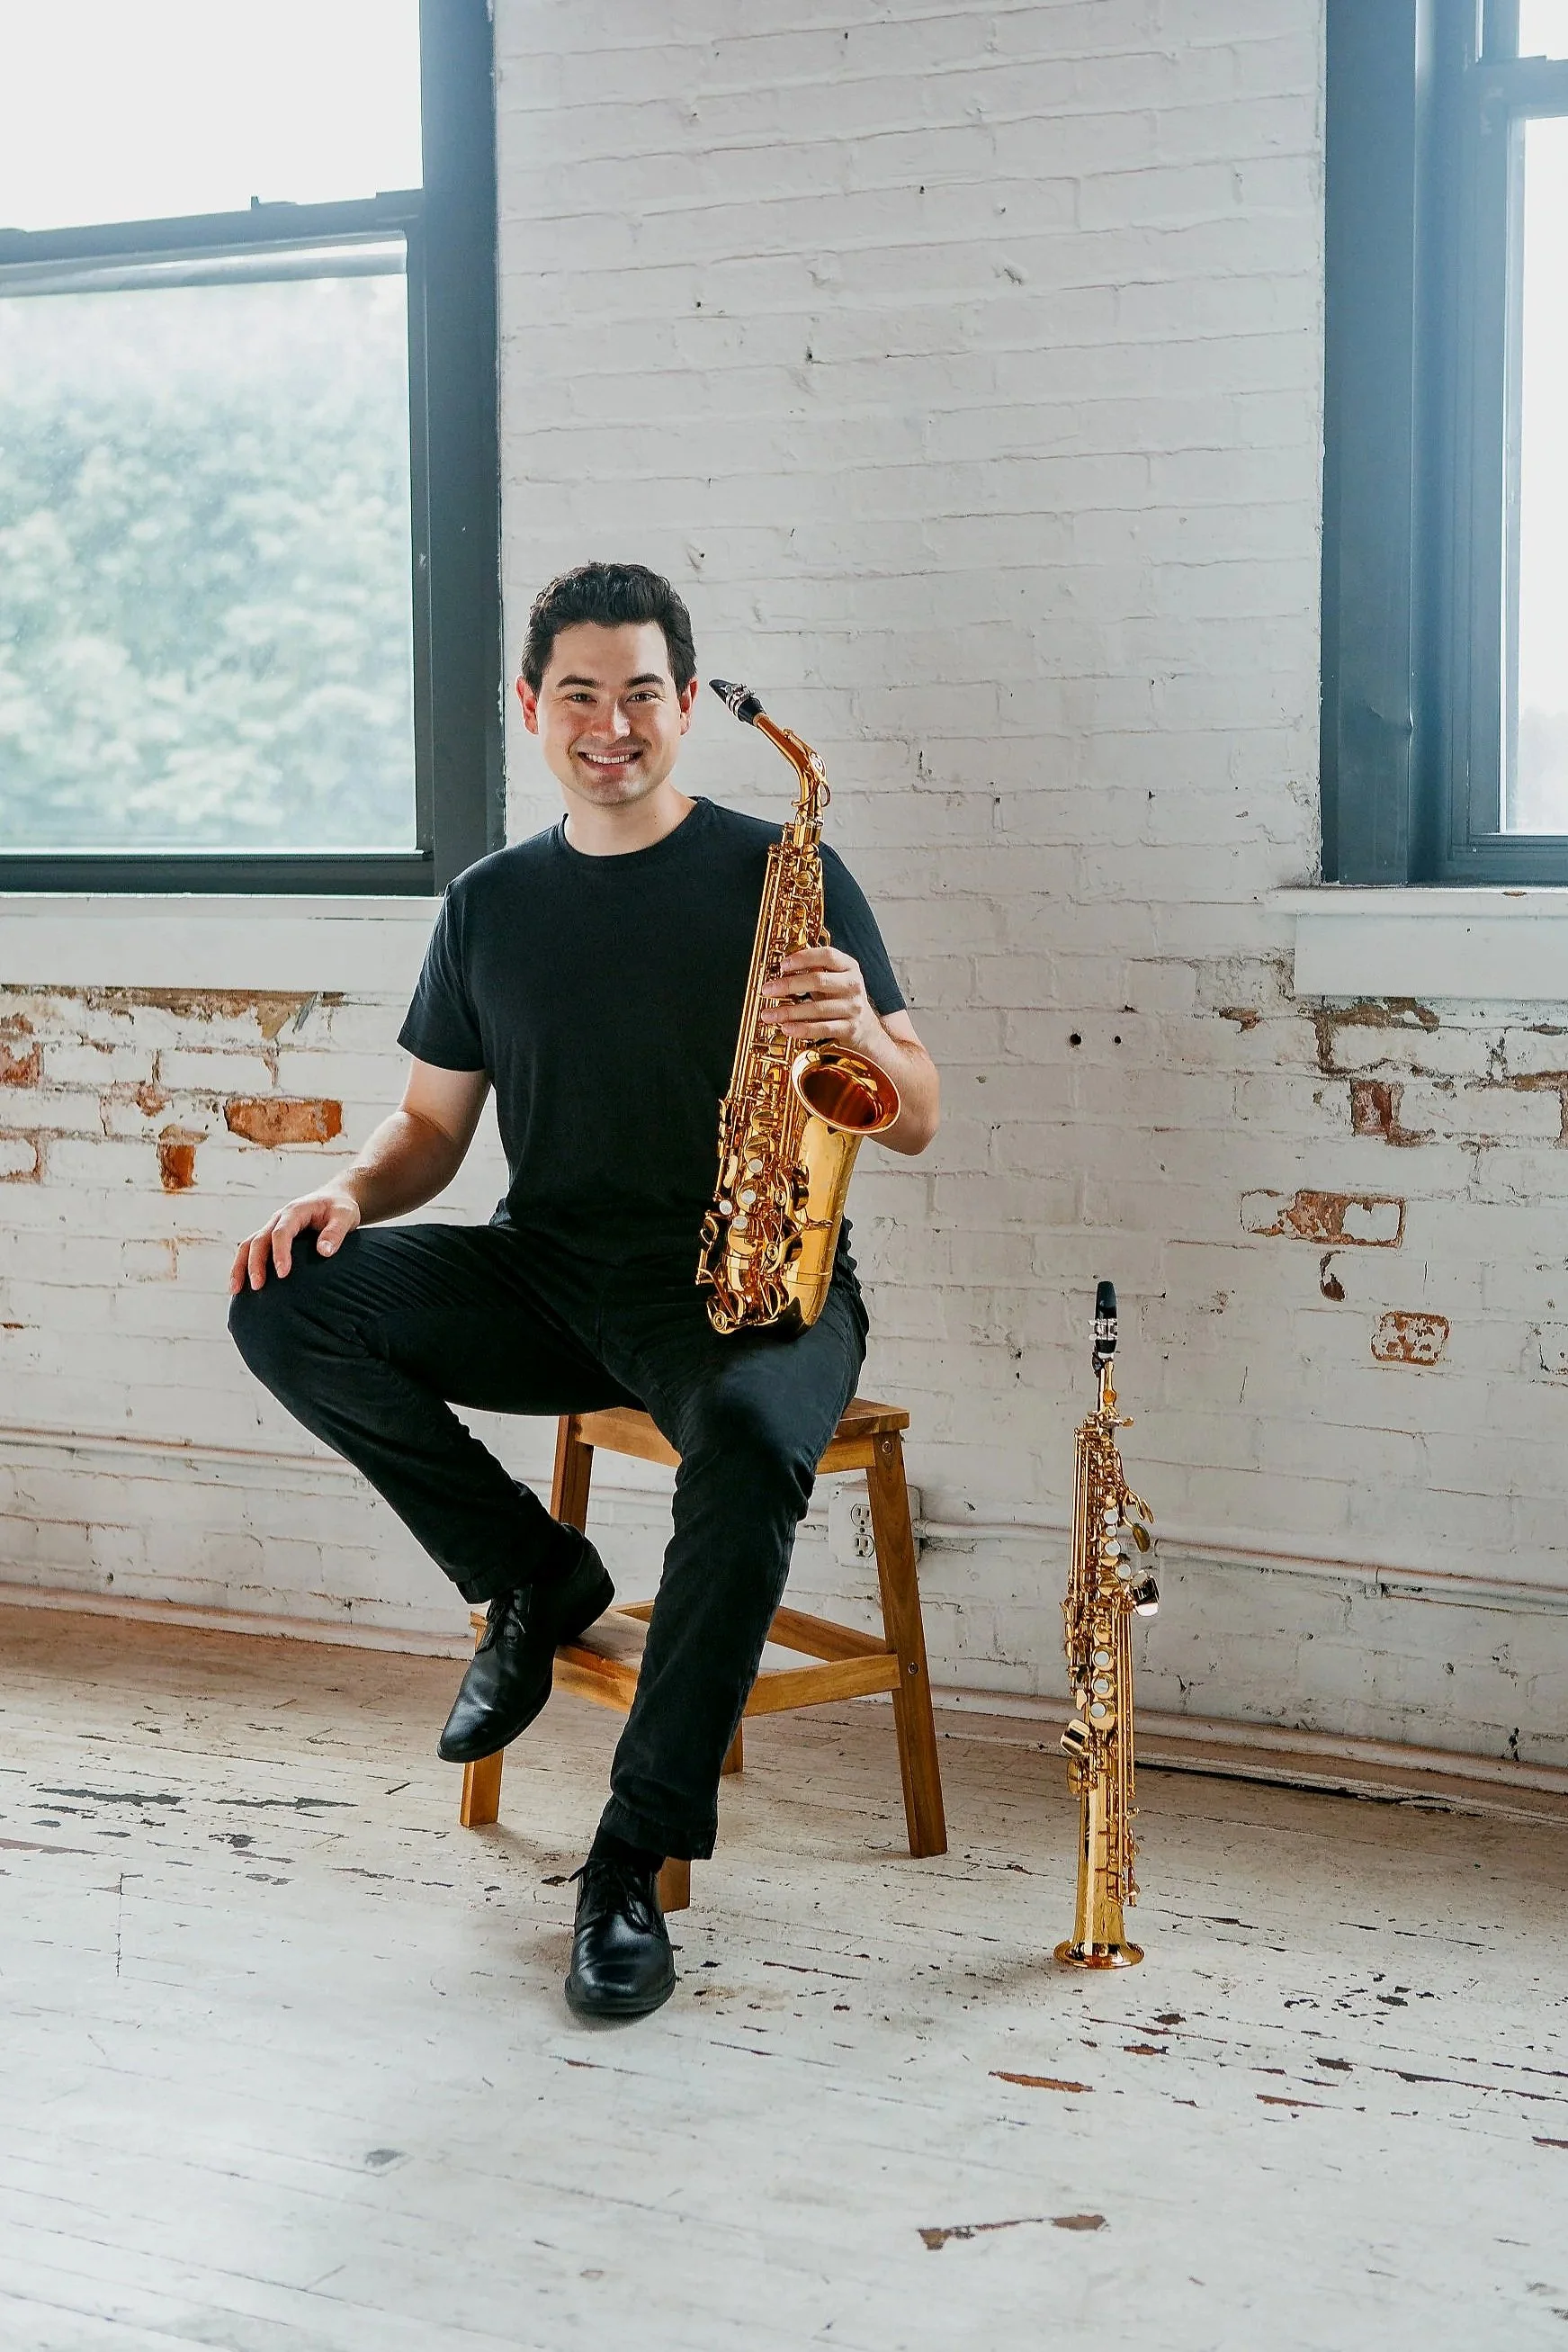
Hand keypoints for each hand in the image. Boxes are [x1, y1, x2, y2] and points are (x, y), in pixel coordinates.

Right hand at [229, 1185, 361, 1294]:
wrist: (335, 1198)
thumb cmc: (341, 1208)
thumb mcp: (345, 1215)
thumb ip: (335, 1232)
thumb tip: (323, 1252)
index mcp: (295, 1211)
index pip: (281, 1232)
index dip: (280, 1252)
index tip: (283, 1274)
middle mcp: (279, 1218)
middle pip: (259, 1239)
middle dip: (255, 1263)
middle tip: (258, 1286)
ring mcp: (272, 1227)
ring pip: (248, 1244)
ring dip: (240, 1266)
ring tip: (236, 1290)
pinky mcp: (272, 1237)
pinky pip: (252, 1250)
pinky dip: (243, 1265)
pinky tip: (241, 1286)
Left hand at [761, 946, 879, 1053]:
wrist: (865, 1029)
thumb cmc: (841, 999)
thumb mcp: (832, 980)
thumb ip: (813, 971)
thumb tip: (779, 969)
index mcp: (848, 967)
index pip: (827, 955)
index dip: (803, 958)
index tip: (782, 965)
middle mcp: (853, 985)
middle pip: (818, 981)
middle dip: (789, 985)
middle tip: (767, 990)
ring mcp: (853, 1008)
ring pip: (817, 1008)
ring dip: (789, 1012)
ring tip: (768, 1015)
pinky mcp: (849, 1029)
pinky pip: (823, 1029)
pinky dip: (802, 1029)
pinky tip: (786, 1028)